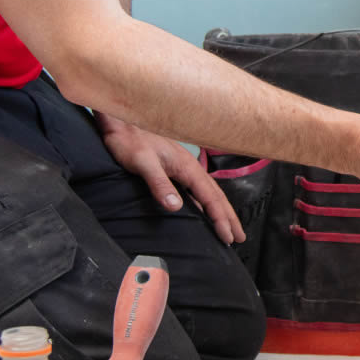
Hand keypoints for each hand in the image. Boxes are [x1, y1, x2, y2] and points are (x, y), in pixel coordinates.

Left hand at [94, 112, 245, 244]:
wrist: (120, 123)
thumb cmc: (129, 140)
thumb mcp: (142, 162)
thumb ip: (159, 183)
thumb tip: (176, 206)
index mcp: (186, 167)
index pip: (210, 197)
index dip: (220, 218)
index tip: (228, 237)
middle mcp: (189, 167)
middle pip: (216, 196)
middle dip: (229, 217)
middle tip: (240, 237)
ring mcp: (183, 168)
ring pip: (208, 193)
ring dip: (220, 211)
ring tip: (229, 227)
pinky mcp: (174, 169)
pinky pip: (197, 190)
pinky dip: (206, 203)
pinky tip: (204, 212)